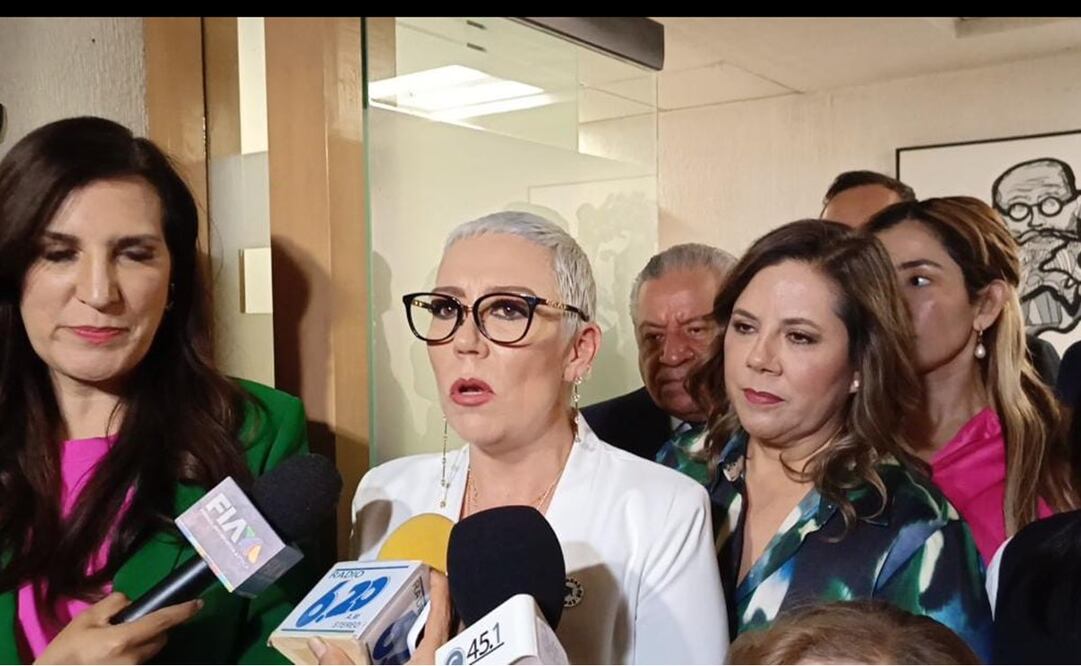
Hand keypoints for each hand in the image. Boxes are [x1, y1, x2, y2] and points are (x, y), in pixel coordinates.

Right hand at [34, 592, 201, 664]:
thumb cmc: (67, 649)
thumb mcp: (87, 618)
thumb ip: (115, 603)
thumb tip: (133, 602)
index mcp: (122, 640)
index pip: (161, 622)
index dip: (182, 612)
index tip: (197, 604)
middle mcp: (132, 659)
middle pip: (160, 638)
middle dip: (156, 628)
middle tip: (134, 624)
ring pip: (151, 651)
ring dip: (146, 643)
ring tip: (119, 641)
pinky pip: (141, 661)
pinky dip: (136, 654)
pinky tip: (116, 653)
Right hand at [307, 571, 455, 665]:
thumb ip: (339, 664)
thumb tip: (318, 643)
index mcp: (432, 658)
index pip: (442, 612)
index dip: (439, 587)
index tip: (432, 569)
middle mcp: (444, 663)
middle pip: (452, 625)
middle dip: (441, 606)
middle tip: (425, 590)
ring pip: (448, 645)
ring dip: (436, 630)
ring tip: (418, 618)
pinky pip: (440, 659)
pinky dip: (429, 649)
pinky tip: (411, 652)